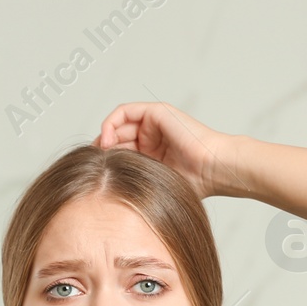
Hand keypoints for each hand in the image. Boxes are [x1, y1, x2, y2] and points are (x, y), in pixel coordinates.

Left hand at [92, 101, 240, 198]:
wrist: (213, 169)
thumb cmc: (195, 183)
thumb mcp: (155, 184)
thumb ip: (135, 182)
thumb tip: (105, 193)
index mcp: (154, 154)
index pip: (122, 152)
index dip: (106, 160)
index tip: (96, 173)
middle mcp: (154, 137)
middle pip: (117, 137)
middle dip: (103, 149)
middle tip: (92, 162)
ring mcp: (155, 123)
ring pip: (119, 125)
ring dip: (105, 136)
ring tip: (100, 152)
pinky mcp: (156, 112)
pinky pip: (125, 112)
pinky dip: (111, 123)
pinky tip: (106, 140)